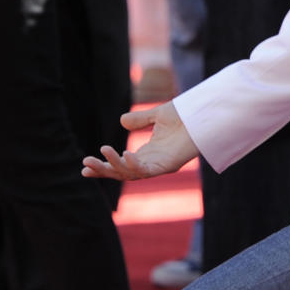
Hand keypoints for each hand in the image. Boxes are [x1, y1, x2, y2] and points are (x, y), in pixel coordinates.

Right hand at [82, 102, 197, 181]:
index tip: (85, 166)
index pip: (121, 164)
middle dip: (103, 170)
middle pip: (123, 173)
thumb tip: (122, 122)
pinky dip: (135, 165)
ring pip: (132, 174)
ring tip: (102, 152)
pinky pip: (149, 170)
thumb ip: (140, 120)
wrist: (204, 115)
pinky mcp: (170, 165)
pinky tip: (126, 155)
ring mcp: (161, 165)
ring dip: (115, 166)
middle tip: (85, 165)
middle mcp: (152, 162)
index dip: (104, 166)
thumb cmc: (186, 116)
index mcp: (148, 153)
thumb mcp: (157, 115)